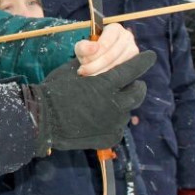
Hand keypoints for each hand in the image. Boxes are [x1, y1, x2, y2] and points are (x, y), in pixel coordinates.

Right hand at [25, 51, 153, 153]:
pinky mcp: (110, 137)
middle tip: (132, 84)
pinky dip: (112, 121)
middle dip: (137, 86)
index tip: (151, 56)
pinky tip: (100, 119)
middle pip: (137, 92)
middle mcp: (116, 103)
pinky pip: (117, 127)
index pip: (132, 69)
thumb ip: (90, 65)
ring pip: (127, 110)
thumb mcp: (71, 71)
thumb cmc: (54, 91)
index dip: (143, 62)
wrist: (43, 120)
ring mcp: (114, 122)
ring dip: (122, 104)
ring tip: (109, 103)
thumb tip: (97, 56)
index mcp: (107, 84)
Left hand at [75, 23, 138, 75]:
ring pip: (116, 65)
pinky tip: (99, 77)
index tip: (83, 61)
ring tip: (88, 74)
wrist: (101, 53)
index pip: (105, 44)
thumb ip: (83, 46)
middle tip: (83, 71)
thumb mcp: (83, 45)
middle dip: (94, 66)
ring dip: (99, 72)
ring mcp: (133, 49)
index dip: (93, 55)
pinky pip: (121, 72)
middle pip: (110, 56)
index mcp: (114, 28)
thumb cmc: (92, 47)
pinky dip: (108, 76)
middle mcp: (127, 37)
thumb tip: (93, 48)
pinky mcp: (135, 61)